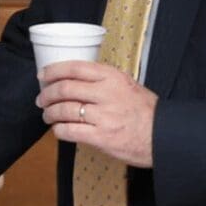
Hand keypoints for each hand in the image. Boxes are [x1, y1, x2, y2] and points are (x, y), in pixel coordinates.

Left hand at [36, 60, 157, 167]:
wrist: (163, 135)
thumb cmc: (146, 112)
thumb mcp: (127, 86)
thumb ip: (104, 82)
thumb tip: (75, 82)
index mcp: (112, 77)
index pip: (75, 68)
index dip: (53, 71)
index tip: (43, 75)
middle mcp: (106, 94)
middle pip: (64, 88)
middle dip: (47, 94)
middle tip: (41, 99)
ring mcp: (103, 116)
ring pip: (63, 110)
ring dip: (50, 113)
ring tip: (48, 116)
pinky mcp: (101, 137)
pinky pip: (69, 131)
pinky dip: (58, 130)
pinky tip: (58, 130)